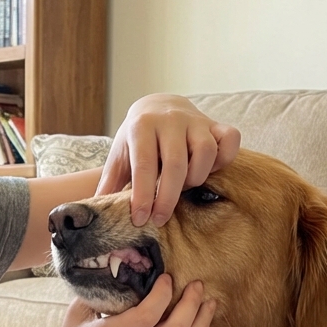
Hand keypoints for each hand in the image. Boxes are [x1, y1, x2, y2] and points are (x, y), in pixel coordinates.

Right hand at [45, 275, 215, 326]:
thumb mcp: (75, 318)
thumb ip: (96, 293)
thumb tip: (119, 266)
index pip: (146, 315)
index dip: (163, 294)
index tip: (167, 278)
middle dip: (192, 304)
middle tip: (197, 285)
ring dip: (202, 323)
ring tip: (208, 303)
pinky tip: (202, 326)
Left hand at [97, 93, 240, 226]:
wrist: (157, 106)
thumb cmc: (137, 139)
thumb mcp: (120, 155)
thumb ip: (110, 182)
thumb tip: (95, 212)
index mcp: (142, 126)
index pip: (144, 165)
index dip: (143, 196)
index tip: (140, 219)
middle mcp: (170, 120)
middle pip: (176, 164)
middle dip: (168, 197)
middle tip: (160, 219)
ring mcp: (196, 120)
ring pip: (205, 152)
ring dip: (196, 178)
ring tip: (183, 187)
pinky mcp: (217, 123)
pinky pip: (230, 140)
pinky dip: (224, 159)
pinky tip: (209, 170)